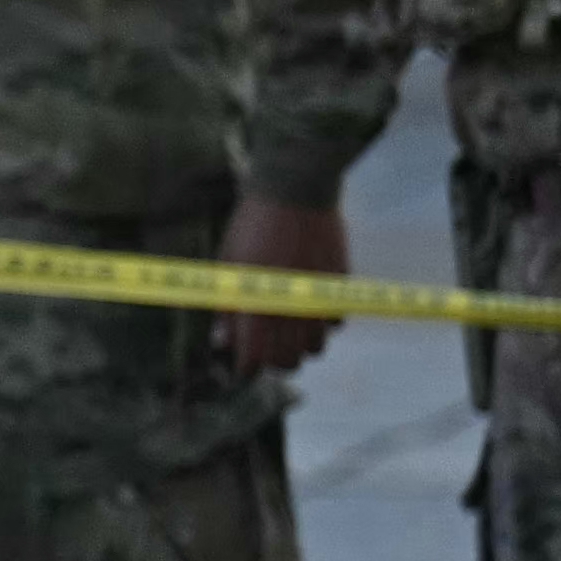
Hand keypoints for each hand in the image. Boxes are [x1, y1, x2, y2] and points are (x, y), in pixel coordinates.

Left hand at [214, 188, 350, 383]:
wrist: (294, 193)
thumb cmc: (251, 228)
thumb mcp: (227, 267)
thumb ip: (226, 308)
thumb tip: (221, 342)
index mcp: (257, 308)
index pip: (255, 360)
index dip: (246, 367)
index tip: (242, 363)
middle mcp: (289, 312)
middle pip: (288, 361)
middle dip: (274, 362)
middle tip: (265, 348)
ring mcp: (317, 300)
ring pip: (316, 348)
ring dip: (301, 346)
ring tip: (288, 332)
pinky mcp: (339, 288)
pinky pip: (334, 323)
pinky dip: (322, 324)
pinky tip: (308, 309)